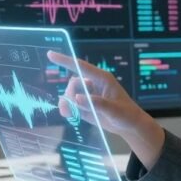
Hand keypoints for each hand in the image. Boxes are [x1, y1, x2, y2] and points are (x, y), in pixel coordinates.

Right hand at [47, 51, 164, 166]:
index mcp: (102, 79)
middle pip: (73, 83)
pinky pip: (72, 104)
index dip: (65, 60)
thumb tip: (77, 98)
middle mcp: (94, 84)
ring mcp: (90, 95)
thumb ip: (96, 104)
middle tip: (72, 107)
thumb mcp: (113, 110)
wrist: (130, 127)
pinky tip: (70, 115)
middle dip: (70, 94)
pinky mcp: (87, 106)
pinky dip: (69, 109)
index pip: (81, 66)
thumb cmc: (126, 114)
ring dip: (67, 103)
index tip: (50, 54)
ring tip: (69, 113)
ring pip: (71, 94)